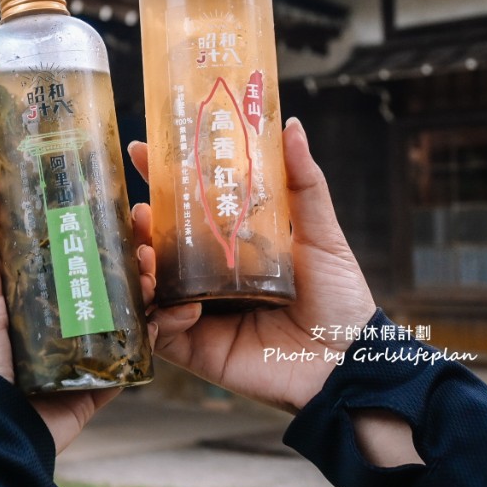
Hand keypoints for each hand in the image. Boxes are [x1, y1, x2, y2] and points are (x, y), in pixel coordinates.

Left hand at [0, 171, 193, 452]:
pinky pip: (131, 360)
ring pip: (123, 317)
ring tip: (156, 271)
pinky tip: (168, 311)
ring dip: (145, 292)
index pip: (66, 255)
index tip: (118, 205)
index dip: (93, 230)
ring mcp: (78, 357)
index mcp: (24, 299)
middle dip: (129, 258)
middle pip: (101, 283)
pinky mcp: (96, 389)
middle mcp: (53, 325)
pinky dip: (152, 337)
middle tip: (147, 238)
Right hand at [130, 117, 376, 412]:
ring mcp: (195, 312)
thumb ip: (303, 182)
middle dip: (137, 225)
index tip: (139, 150)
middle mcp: (206, 276)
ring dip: (137, 266)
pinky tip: (176, 304)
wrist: (349, 362)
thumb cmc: (340, 298)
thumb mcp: (321, 234)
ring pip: (147, 285)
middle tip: (139, 212)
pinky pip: (157, 331)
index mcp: (229, 245)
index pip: (184, 206)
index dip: (159, 179)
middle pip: (156, 244)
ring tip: (143, 253)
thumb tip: (291, 125)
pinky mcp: (192, 348)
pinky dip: (157, 315)